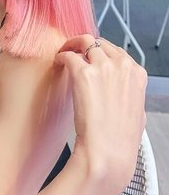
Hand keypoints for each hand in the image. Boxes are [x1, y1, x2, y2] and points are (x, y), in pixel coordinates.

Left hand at [54, 35, 146, 187]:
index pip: (116, 51)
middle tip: (74, 51)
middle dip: (85, 46)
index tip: (90, 57)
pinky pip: (68, 54)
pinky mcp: (83, 73)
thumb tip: (121, 90)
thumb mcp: (137, 112)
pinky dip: (61, 56)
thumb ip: (129, 94)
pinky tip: (57, 62)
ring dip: (72, 46)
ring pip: (84, 42)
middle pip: (99, 43)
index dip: (100, 53)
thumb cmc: (120, 139)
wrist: (108, 153)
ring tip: (63, 54)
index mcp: (137, 74)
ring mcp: (103, 67)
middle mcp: (122, 66)